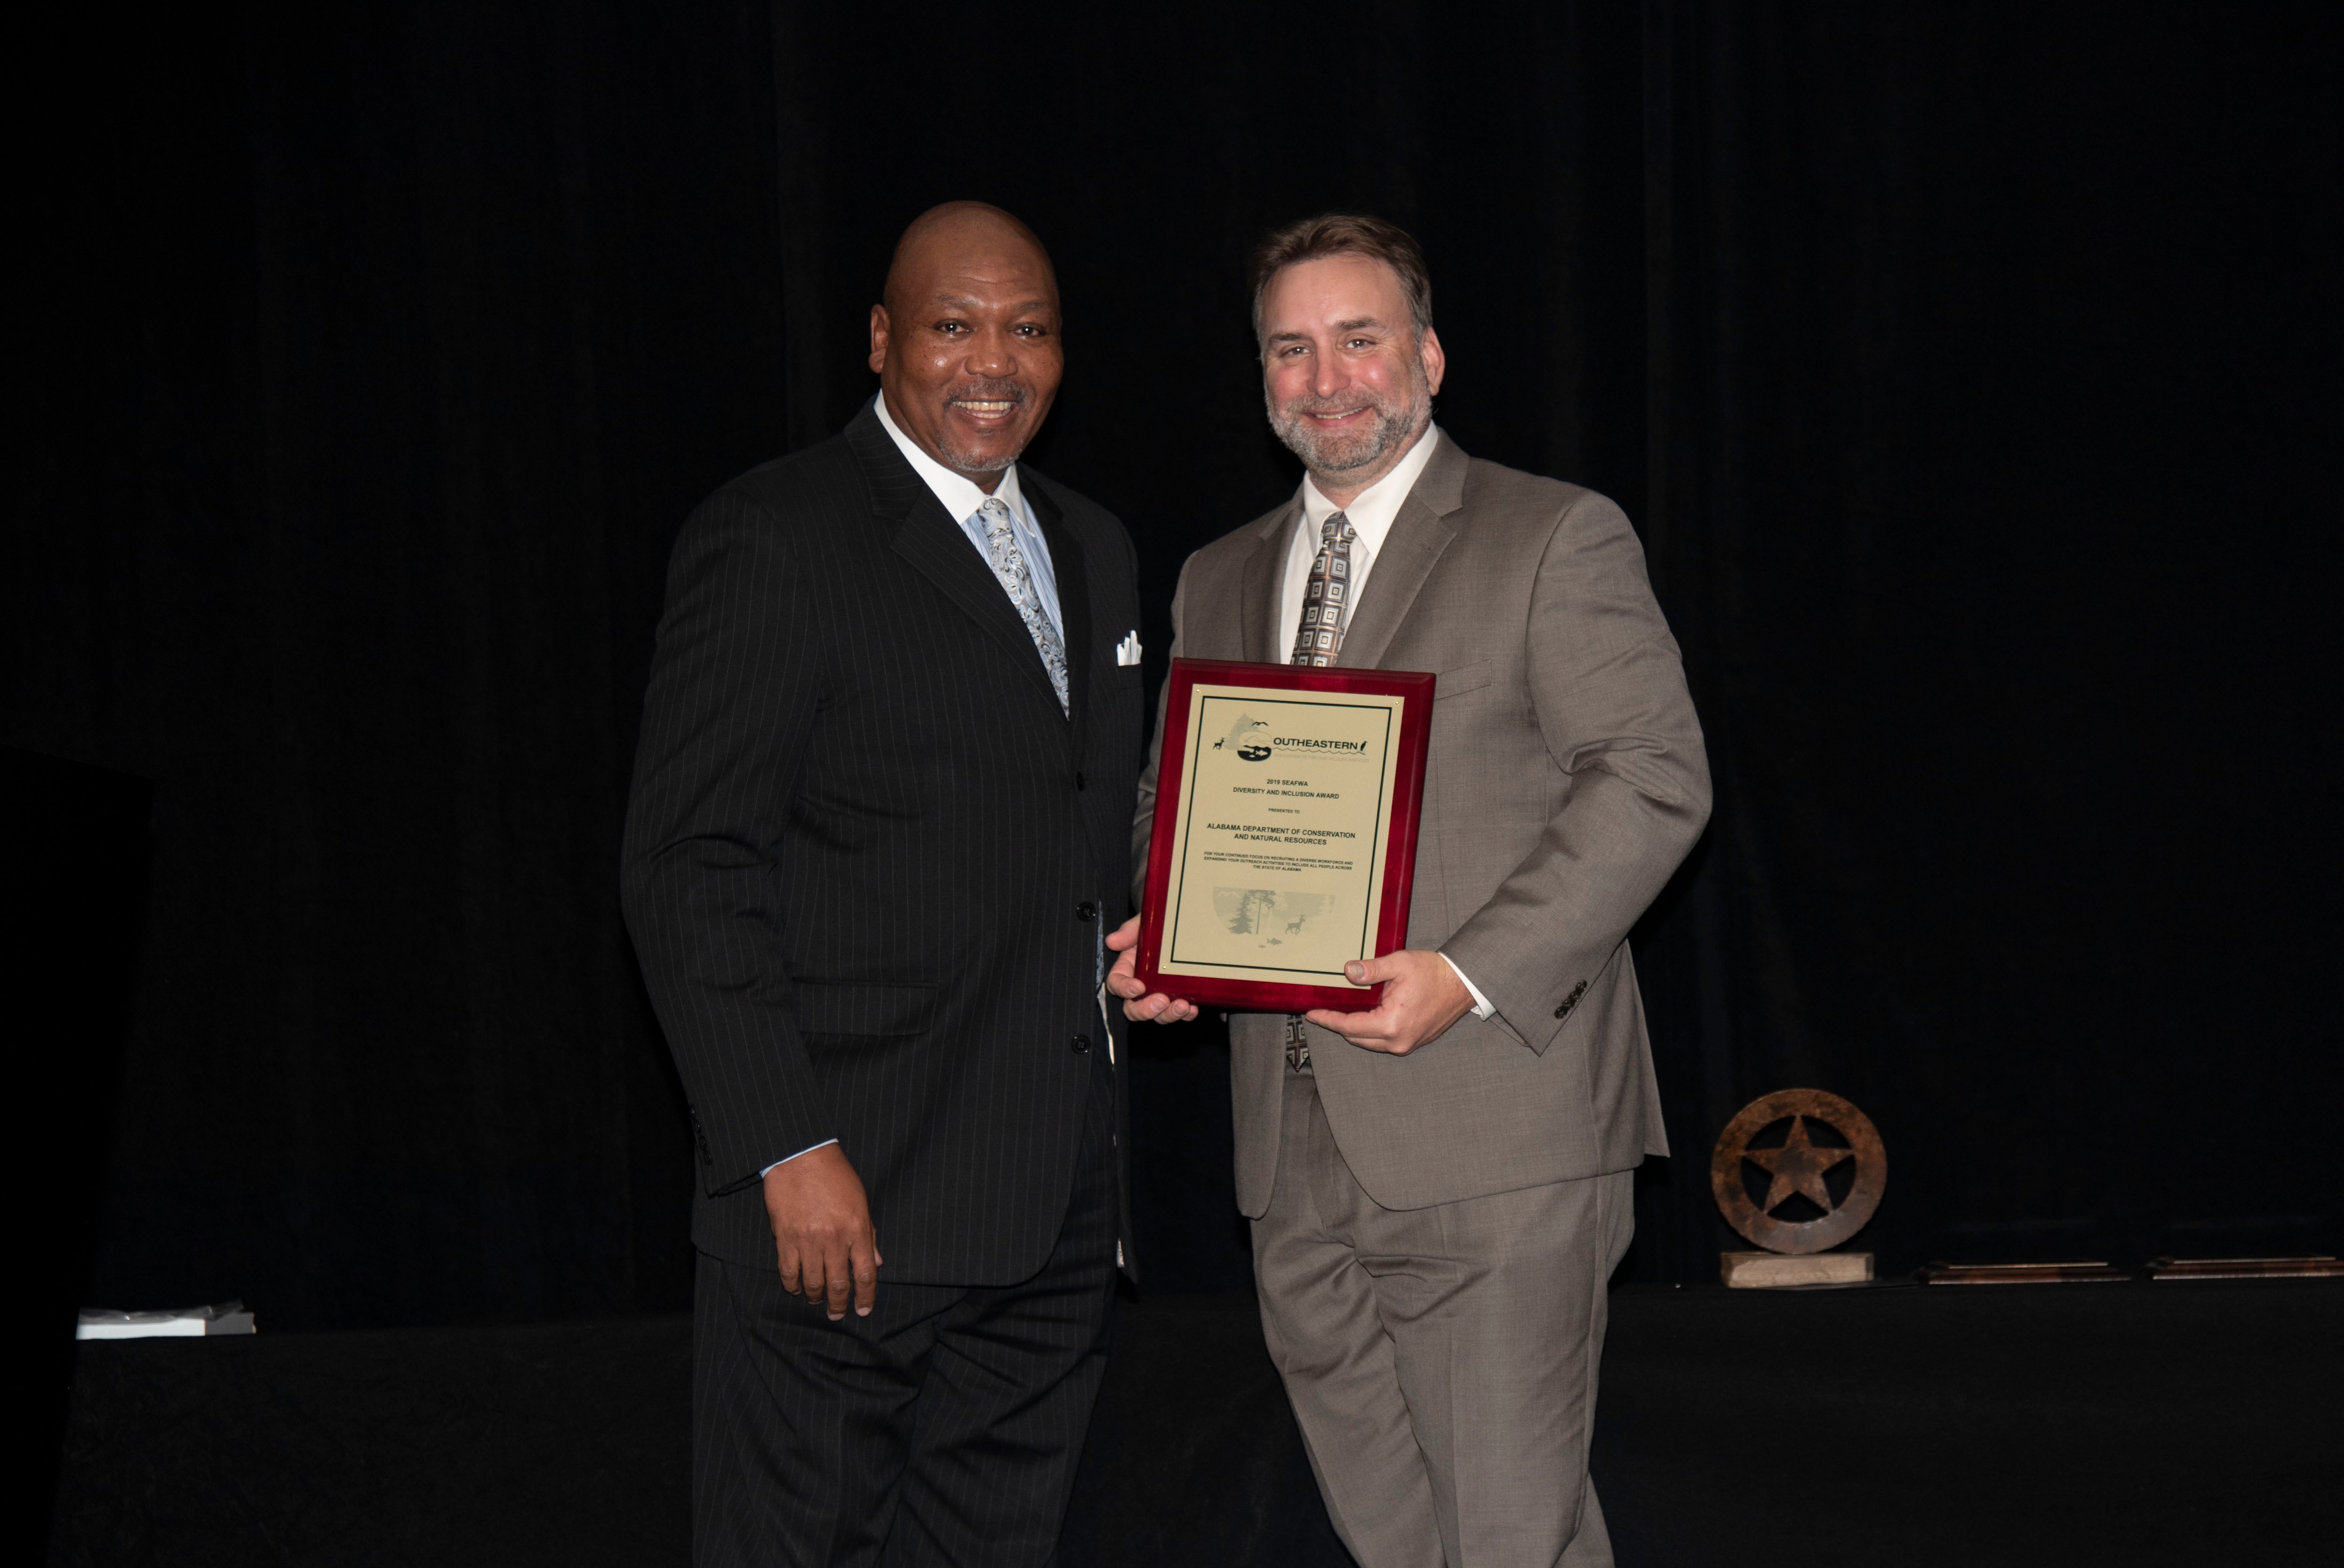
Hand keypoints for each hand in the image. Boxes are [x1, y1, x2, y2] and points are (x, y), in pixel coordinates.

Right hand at [762, 1143, 880, 1319]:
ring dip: (816, 1297)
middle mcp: (834, 1239)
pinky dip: (792, 1285)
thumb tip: (876, 1262)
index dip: (866, 1297)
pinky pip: (788, 1272)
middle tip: (838, 1315)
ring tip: (817, 1301)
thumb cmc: (835, 1175)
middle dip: (840, 1305)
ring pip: (813, 1282)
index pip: (866, 1274)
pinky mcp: (785, 1238)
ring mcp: (808, 1240)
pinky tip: (796, 1289)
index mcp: (857, 1230)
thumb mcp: (861, 1201)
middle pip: (839, 1284)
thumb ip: (868, 1234)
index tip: (864, 1310)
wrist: (801, 1156)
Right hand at [1106, 914, 1197, 1023]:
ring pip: (1157, 1015)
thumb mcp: (1142, 924)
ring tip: (1183, 1005)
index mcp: (1127, 969)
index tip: (1137, 987)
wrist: (1182, 927)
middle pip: (1133, 1008)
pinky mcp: (1177, 997)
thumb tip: (1113, 940)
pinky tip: (1193, 1007)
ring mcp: (1159, 993)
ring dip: (1168, 1015)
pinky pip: (1179, 1013)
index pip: (1116, 984)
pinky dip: (1186, 1014)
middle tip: (1161, 1001)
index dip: (1124, 989)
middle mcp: (1141, 985)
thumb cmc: (1157, 927)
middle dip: (1146, 1009)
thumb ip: (1128, 932)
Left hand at [1304, 950, 1473, 1055]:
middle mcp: (1397, 1040)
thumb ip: (1371, 969)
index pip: (1348, 1026)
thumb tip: (1348, 971)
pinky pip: (1383, 1041)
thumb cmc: (1434, 973)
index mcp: (1391, 1023)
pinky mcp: (1413, 1042)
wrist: (1463, 983)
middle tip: (1324, 1010)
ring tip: (1342, 1011)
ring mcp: (1406, 1044)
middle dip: (1338, 1024)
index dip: (1328, 1019)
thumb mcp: (1399, 964)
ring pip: (1369, 1042)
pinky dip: (1370, 1030)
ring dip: (1354, 1028)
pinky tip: (1366, 1015)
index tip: (1312, 1014)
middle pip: (1355, 1037)